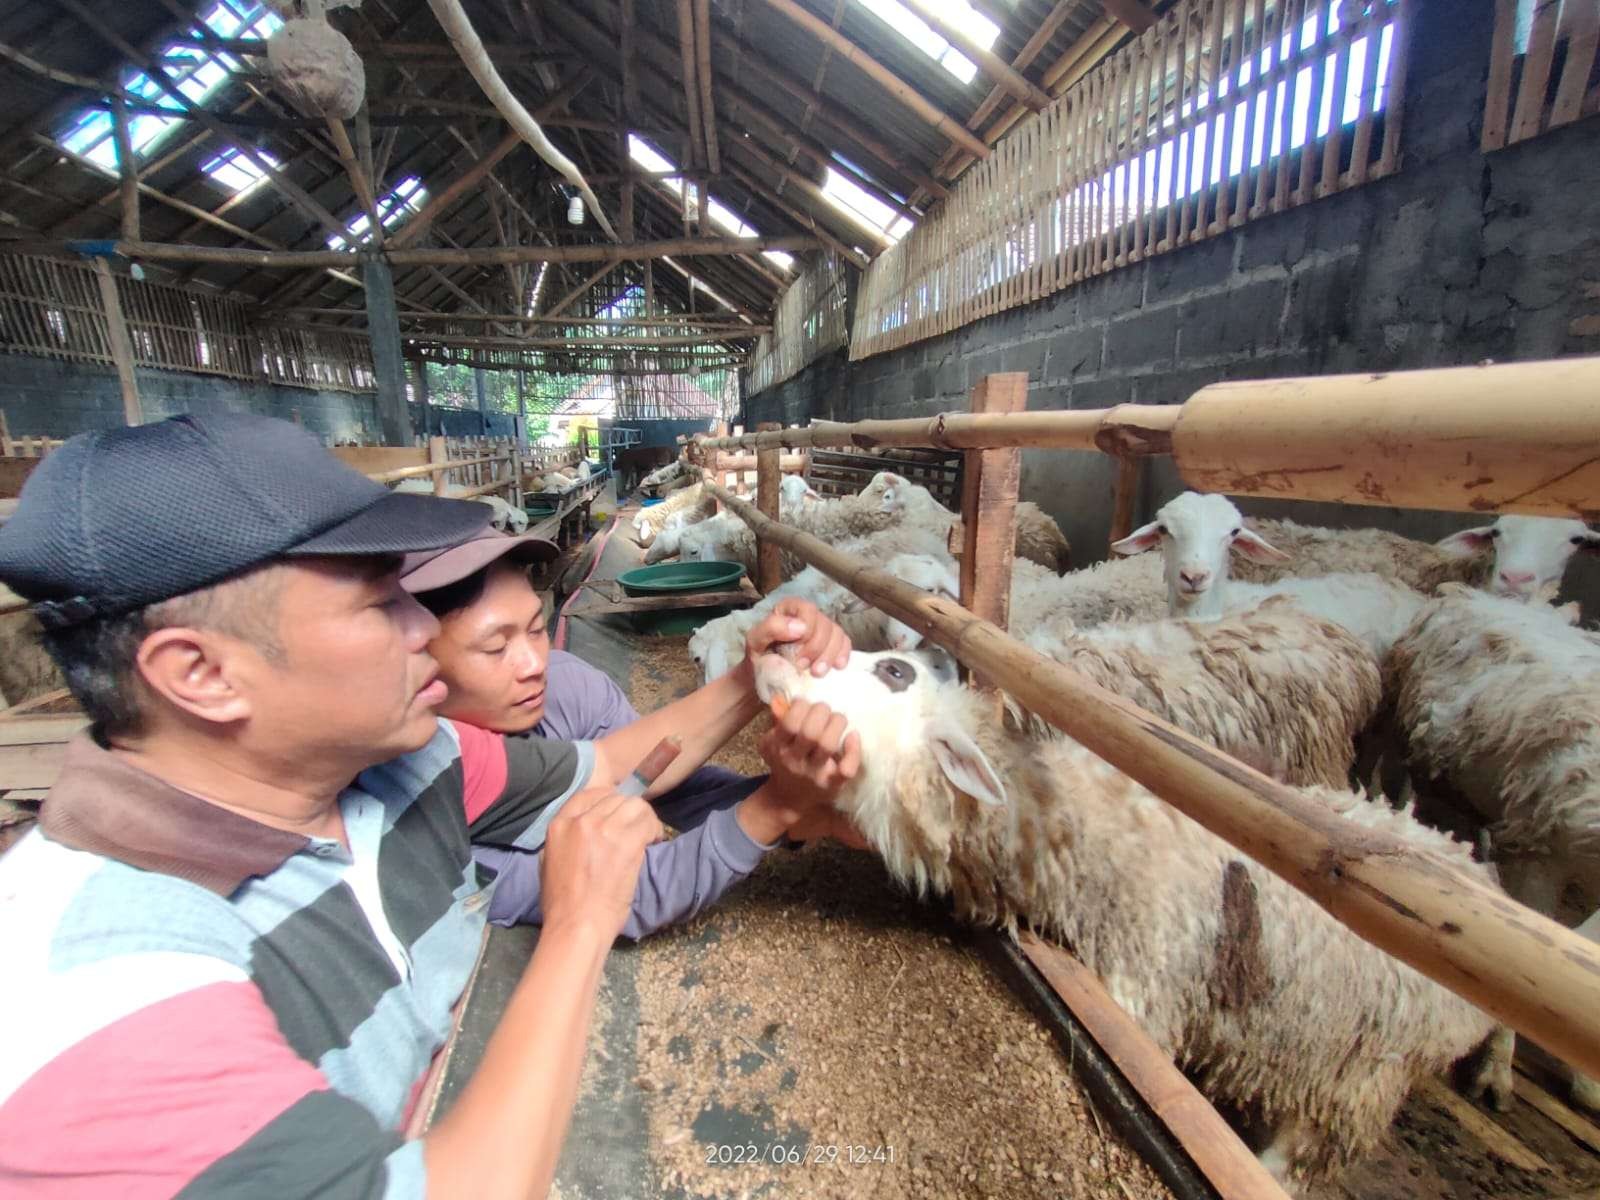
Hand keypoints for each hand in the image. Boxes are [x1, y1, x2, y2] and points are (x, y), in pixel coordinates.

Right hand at [540, 787, 663, 942]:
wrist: (576, 925)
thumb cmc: (562, 904)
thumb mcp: (548, 862)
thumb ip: (565, 839)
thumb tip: (583, 830)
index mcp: (559, 825)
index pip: (590, 794)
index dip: (609, 801)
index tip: (618, 815)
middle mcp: (581, 821)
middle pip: (615, 798)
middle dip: (628, 813)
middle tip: (637, 830)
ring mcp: (604, 828)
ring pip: (635, 805)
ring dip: (645, 819)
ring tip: (648, 836)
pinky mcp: (626, 841)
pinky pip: (648, 821)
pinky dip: (655, 830)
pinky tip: (655, 842)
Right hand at [736, 696, 861, 845]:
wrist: (788, 799)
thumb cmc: (783, 761)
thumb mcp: (772, 741)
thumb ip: (777, 720)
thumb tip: (780, 697)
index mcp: (778, 747)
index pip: (790, 723)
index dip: (801, 706)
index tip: (806, 704)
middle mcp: (795, 761)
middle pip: (810, 732)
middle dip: (821, 712)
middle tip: (825, 710)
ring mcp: (815, 774)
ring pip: (828, 745)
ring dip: (837, 724)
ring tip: (838, 719)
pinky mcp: (833, 785)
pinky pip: (846, 769)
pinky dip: (853, 751)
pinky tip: (853, 736)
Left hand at [744, 597, 850, 678]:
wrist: (762, 678)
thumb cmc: (758, 657)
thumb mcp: (754, 641)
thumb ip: (771, 628)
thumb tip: (800, 627)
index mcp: (788, 609)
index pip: (807, 609)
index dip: (808, 629)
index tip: (797, 652)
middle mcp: (807, 616)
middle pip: (825, 624)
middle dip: (816, 648)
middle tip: (802, 666)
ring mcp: (821, 630)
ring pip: (837, 634)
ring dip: (829, 655)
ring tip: (817, 673)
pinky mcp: (830, 645)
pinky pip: (845, 644)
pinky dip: (843, 655)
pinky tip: (837, 667)